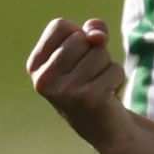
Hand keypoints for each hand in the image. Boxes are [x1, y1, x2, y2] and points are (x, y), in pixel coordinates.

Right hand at [27, 17, 129, 153]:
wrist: (104, 127)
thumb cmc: (93, 81)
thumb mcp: (89, 49)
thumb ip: (93, 30)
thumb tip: (97, 37)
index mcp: (35, 65)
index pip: (60, 26)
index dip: (78, 36)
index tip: (77, 60)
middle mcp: (44, 80)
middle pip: (81, 38)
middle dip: (95, 52)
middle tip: (90, 77)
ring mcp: (65, 91)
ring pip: (100, 53)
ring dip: (108, 66)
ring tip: (99, 86)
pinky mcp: (88, 99)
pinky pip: (114, 69)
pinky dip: (118, 79)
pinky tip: (108, 96)